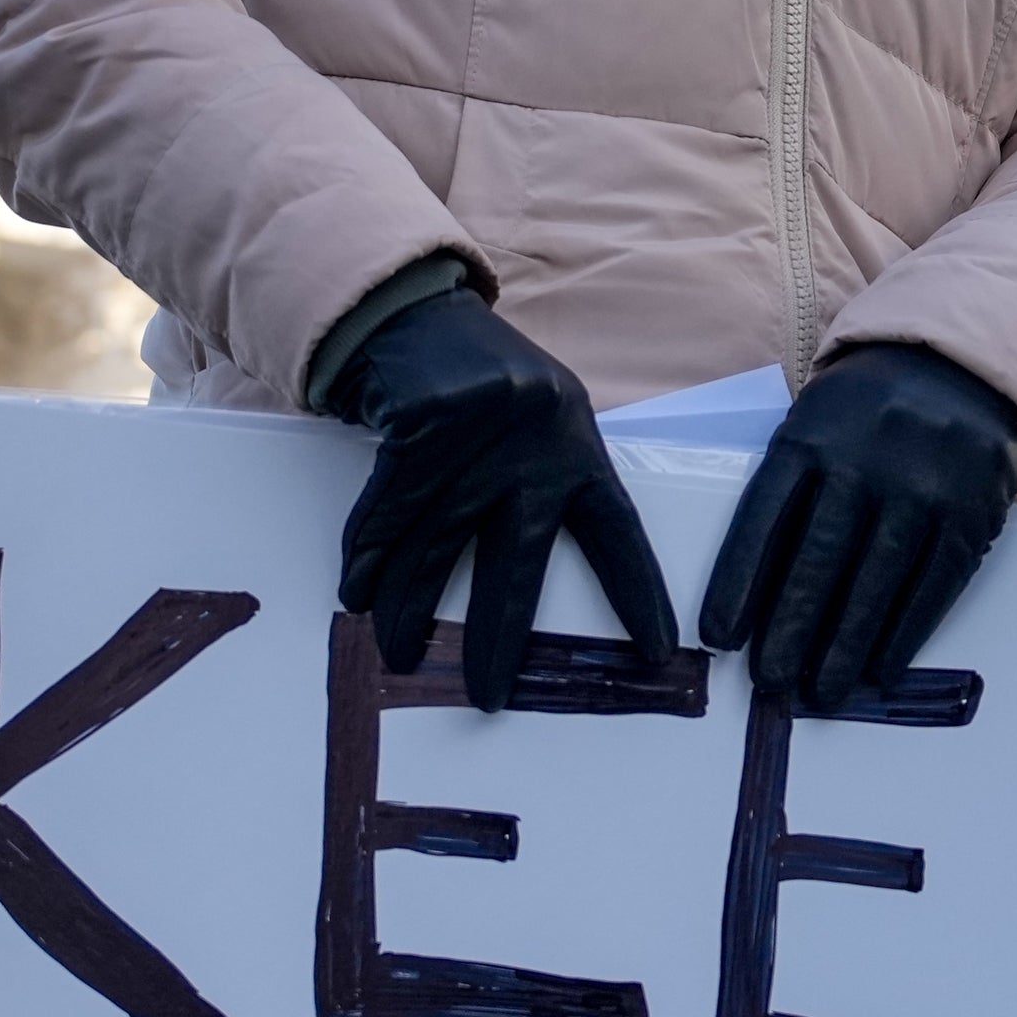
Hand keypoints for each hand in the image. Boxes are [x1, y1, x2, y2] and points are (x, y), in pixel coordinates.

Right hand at [331, 288, 677, 712]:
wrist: (420, 317)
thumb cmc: (486, 388)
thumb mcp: (539, 425)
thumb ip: (545, 490)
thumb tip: (521, 591)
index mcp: (578, 448)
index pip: (618, 533)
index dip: (638, 594)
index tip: (657, 653)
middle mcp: (534, 446)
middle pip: (516, 562)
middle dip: (497, 637)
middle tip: (485, 698)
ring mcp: (476, 435)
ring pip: (436, 545)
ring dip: (410, 607)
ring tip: (399, 654)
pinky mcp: (419, 424)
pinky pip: (388, 513)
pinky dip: (369, 557)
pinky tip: (358, 595)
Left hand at [697, 343, 1016, 708]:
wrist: (965, 366)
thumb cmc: (863, 417)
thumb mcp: (814, 427)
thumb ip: (786, 494)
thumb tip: (750, 598)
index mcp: (808, 437)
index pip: (763, 517)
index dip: (738, 581)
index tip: (719, 638)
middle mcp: (865, 459)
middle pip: (819, 558)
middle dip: (791, 627)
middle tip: (770, 683)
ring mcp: (923, 484)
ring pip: (877, 579)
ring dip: (847, 645)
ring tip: (823, 692)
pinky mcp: (971, 509)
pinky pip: (934, 582)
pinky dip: (906, 631)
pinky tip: (882, 668)